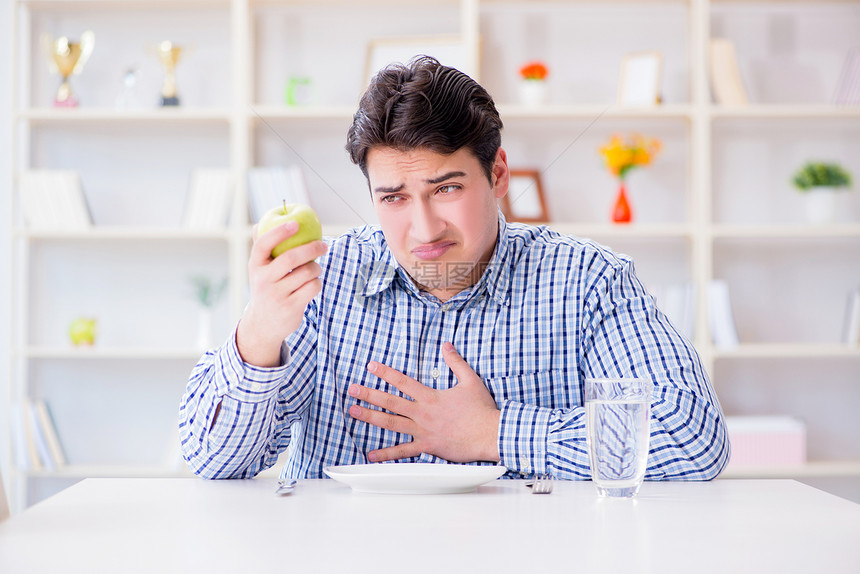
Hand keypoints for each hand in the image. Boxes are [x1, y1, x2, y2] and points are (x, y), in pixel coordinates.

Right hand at [236, 221, 326, 366]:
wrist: (263, 325)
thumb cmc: (265, 289)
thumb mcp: (258, 270)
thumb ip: (261, 248)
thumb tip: (260, 223)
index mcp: (255, 266)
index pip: (263, 244)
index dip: (279, 232)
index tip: (295, 223)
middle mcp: (264, 280)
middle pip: (291, 258)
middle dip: (311, 248)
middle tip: (323, 245)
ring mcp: (277, 295)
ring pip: (306, 272)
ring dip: (316, 268)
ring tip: (314, 270)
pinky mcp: (291, 307)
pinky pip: (313, 287)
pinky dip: (317, 283)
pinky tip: (312, 284)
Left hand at [348, 342, 500, 463]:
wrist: (489, 434)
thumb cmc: (481, 409)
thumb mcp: (470, 380)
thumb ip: (456, 362)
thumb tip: (446, 345)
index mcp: (430, 397)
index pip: (403, 381)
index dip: (385, 372)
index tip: (370, 366)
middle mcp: (423, 413)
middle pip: (390, 402)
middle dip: (369, 394)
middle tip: (352, 390)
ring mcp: (423, 431)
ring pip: (391, 423)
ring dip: (371, 417)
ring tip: (354, 412)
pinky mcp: (427, 447)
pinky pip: (404, 451)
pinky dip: (387, 453)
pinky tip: (371, 454)